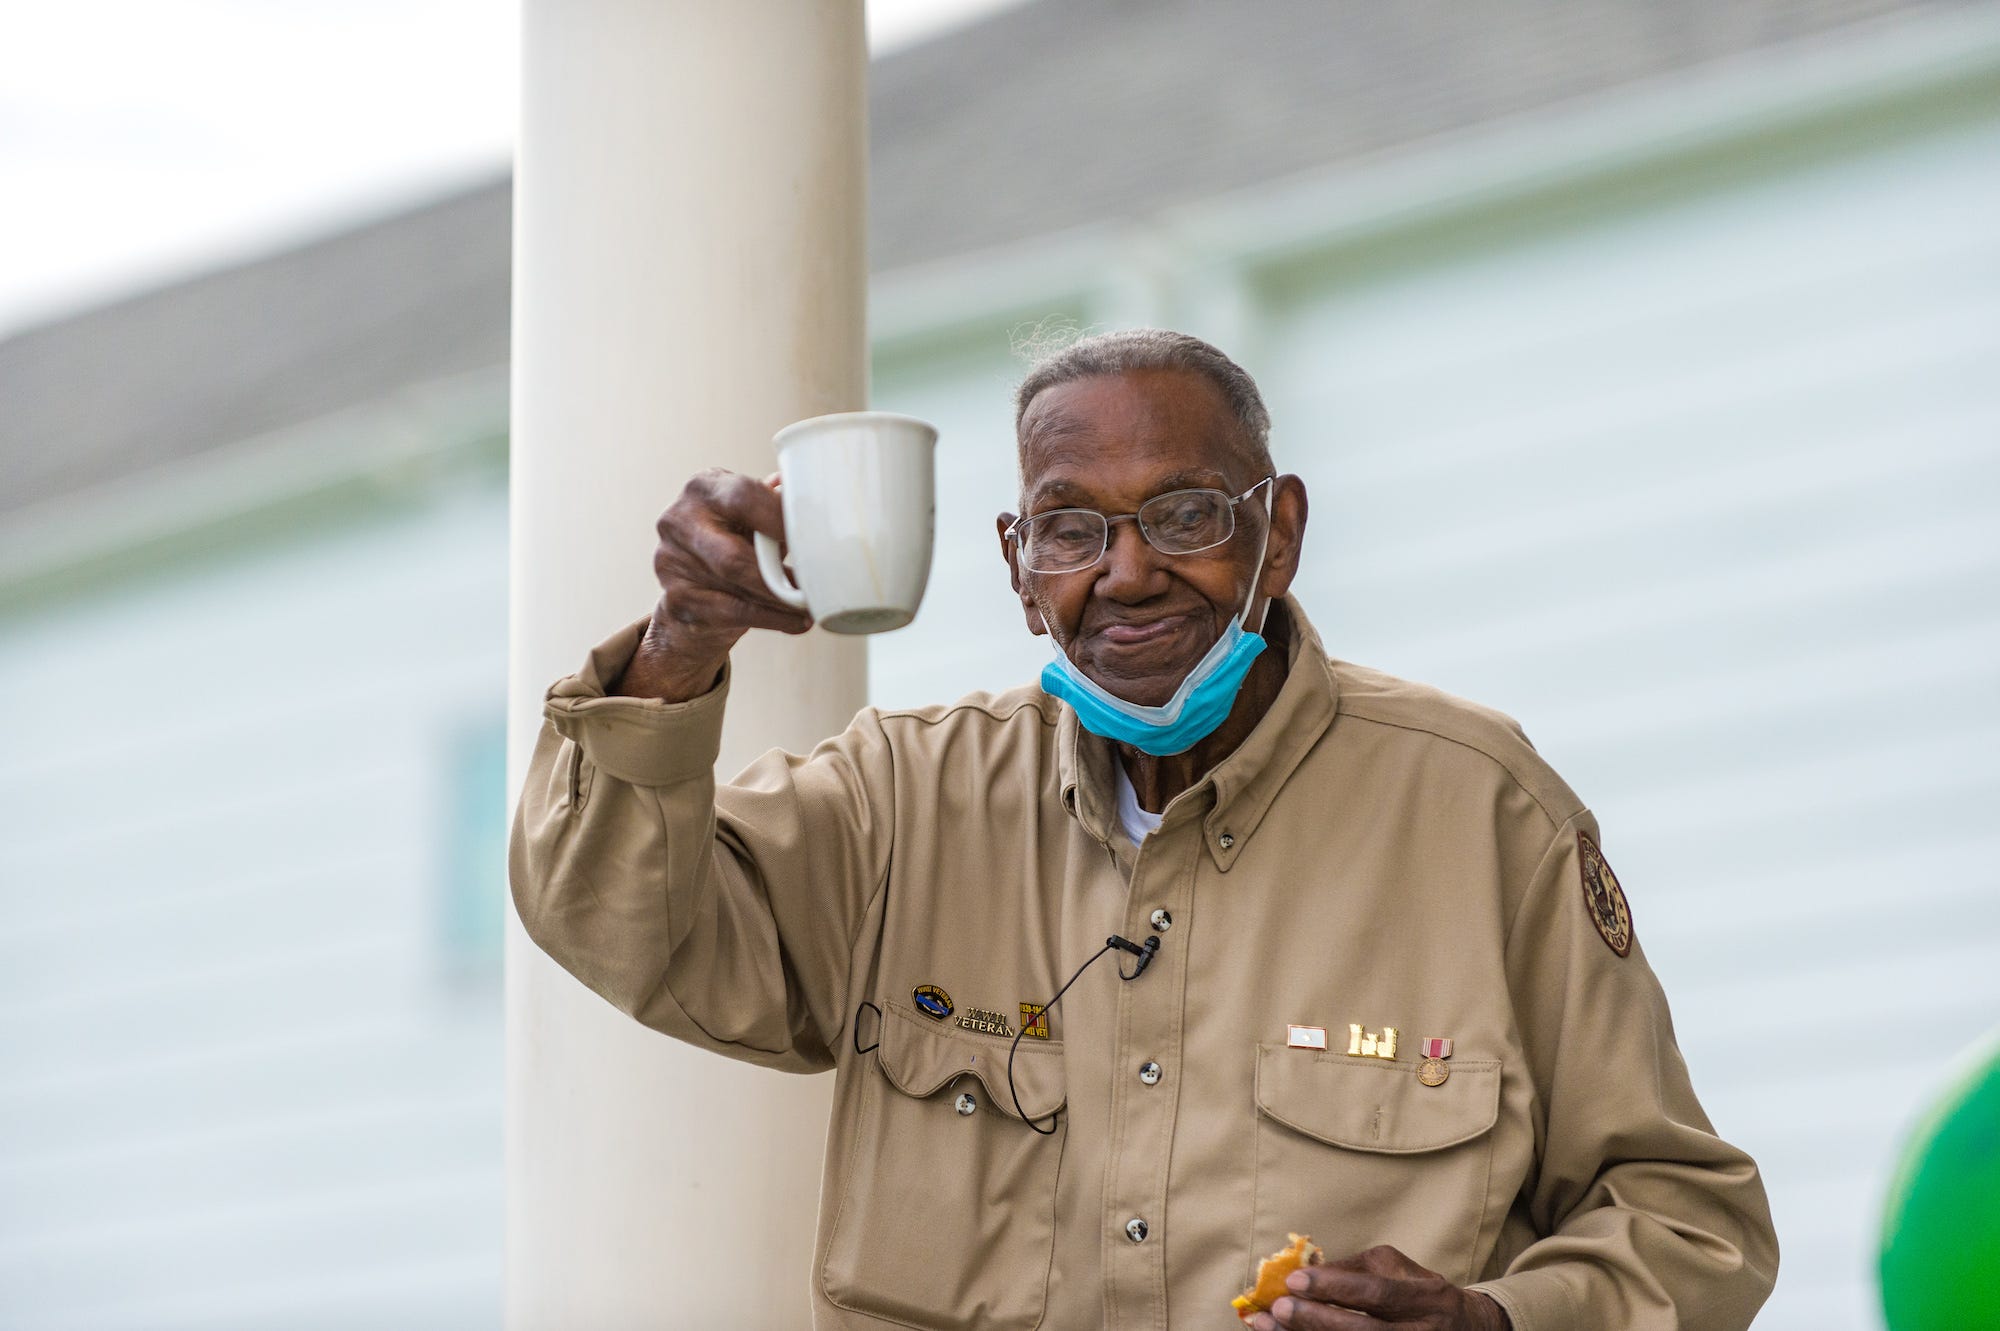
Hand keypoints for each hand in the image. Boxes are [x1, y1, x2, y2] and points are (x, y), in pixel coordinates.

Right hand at [616, 469, 813, 700]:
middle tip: (814, 584)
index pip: (743, 496)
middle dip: (777, 575)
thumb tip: (814, 504)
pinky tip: (795, 621)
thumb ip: (776, 508)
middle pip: (734, 555)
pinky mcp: (676, 599)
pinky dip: (771, 619)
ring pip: (736, 587)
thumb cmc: (734, 542)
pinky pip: (732, 612)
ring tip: (810, 605)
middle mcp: (678, 520)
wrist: (696, 590)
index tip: (813, 537)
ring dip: (780, 600)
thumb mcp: (752, 517)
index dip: (780, 519)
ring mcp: (671, 561)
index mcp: (703, 488)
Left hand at [1246, 1245, 1509, 1330]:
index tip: (1294, 1279)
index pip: (1376, 1294)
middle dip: (1316, 1321)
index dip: (1335, 1287)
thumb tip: (1307, 1270)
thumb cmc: (1420, 1293)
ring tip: (1268, 1327)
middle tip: (1278, 1308)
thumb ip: (1356, 1269)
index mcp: (1425, 1298)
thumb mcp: (1398, 1269)